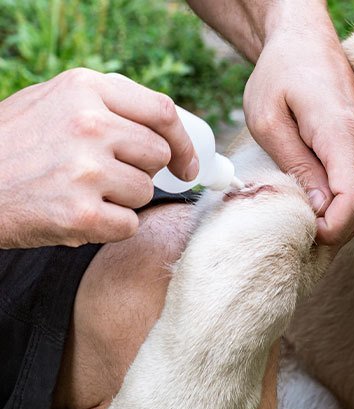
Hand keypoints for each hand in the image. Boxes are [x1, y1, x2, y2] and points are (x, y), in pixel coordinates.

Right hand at [0, 68, 196, 248]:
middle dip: (143, 173)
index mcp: (85, 89)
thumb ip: (105, 106)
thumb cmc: (11, 145)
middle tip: (107, 178)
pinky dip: (109, 227)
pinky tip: (77, 215)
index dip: (183, 142)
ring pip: (145, 192)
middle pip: (158, 156)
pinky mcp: (82, 212)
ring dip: (122, 200)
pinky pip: (128, 225)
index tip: (188, 163)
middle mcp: (89, 124)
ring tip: (79, 192)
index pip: (162, 112)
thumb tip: (165, 128)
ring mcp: (86, 168)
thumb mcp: (52, 103)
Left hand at [243, 1, 353, 246]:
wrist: (306, 42)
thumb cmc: (281, 74)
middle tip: (290, 225)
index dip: (332, 227)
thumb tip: (318, 208)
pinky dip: (337, 202)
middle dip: (328, 227)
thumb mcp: (268, 120)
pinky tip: (311, 195)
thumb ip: (295, 165)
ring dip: (332, 215)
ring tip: (297, 205)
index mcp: (342, 132)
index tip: (303, 230)